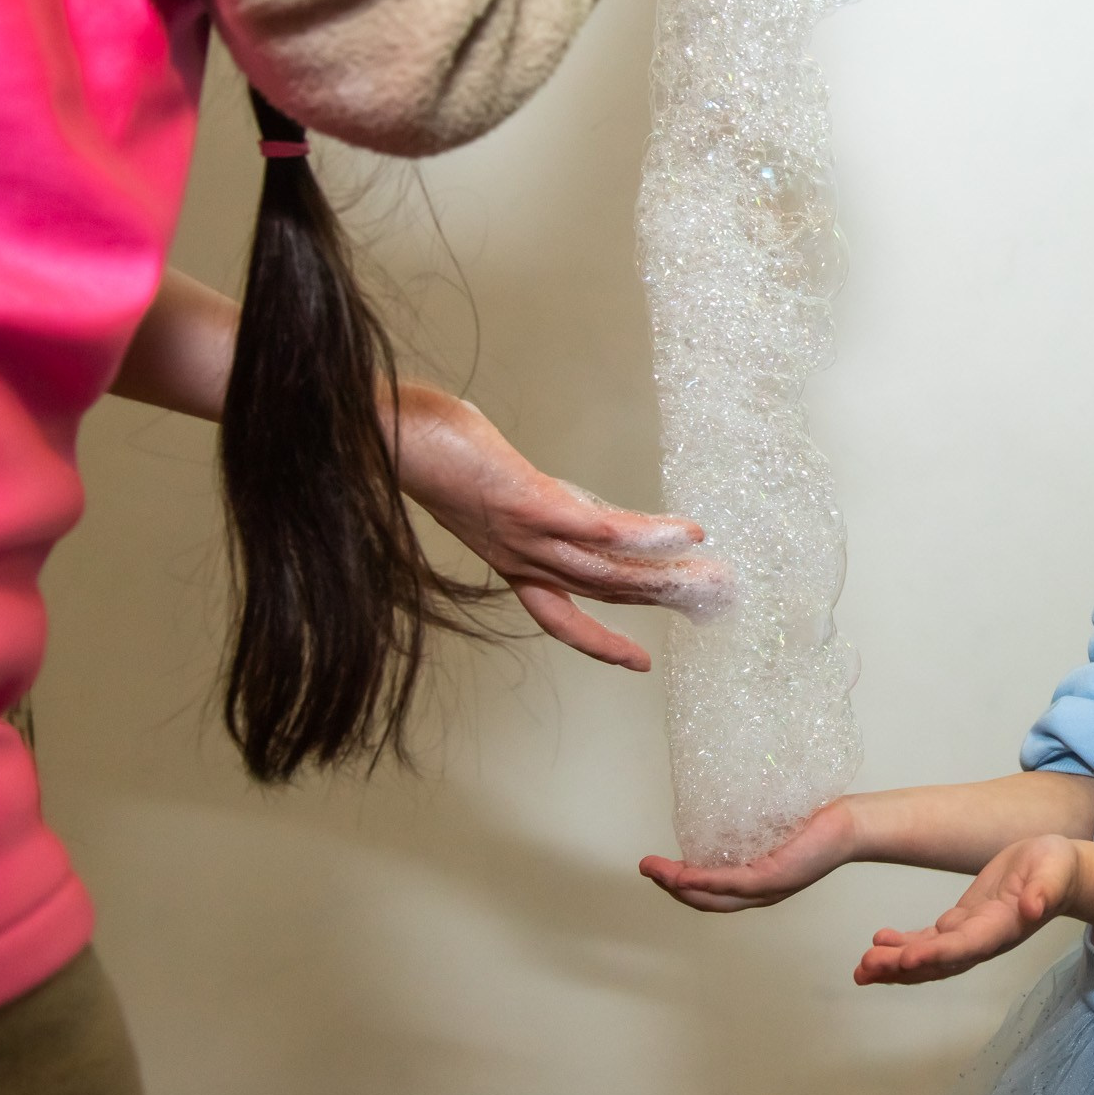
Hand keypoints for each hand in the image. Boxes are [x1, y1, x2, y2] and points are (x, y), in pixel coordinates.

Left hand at [395, 385, 731, 669]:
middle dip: (661, 600)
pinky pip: (597, 530)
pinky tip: (683, 534)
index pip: (560, 613)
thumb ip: (517, 497)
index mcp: (508, 556)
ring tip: (711, 577)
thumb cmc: (427, 445)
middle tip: (713, 602)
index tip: (639, 663)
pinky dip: (644, 537)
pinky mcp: (530, 503)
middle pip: (602, 590)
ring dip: (665, 577)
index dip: (600, 641)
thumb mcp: (481, 481)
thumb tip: (542, 494)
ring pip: (607, 571)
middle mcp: (520, 556)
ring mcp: (526, 534)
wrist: (379, 432)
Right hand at [640, 799, 857, 910]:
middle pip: (705, 900)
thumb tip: (717, 802)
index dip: (680, 884)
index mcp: (754, 881)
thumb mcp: (771, 822)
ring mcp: (766, 888)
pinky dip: (706, 882)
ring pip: (714, 896)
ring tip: (656, 873)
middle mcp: (758, 891)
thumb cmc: (814, 820)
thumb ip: (745, 822)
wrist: (850, 823)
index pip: (710, 891)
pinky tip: (686, 876)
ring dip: (680, 886)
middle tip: (646, 868)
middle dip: (670, 887)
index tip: (656, 868)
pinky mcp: (776, 877)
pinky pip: (734, 883)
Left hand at [853, 835, 1080, 985]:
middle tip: (866, 966)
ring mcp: (970, 935)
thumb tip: (1034, 907)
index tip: (906, 958)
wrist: (1058, 873)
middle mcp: (983, 940)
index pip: (965, 947)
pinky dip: (902, 946)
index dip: (936, 954)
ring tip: (862, 967)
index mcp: (1003, 928)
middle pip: (939, 961)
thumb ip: (1044, 891)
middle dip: (902, 966)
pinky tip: (878, 943)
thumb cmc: (1057, 869)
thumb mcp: (1055, 871)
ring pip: (928, 957)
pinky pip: (928, 942)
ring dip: (895, 964)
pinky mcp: (961, 924)